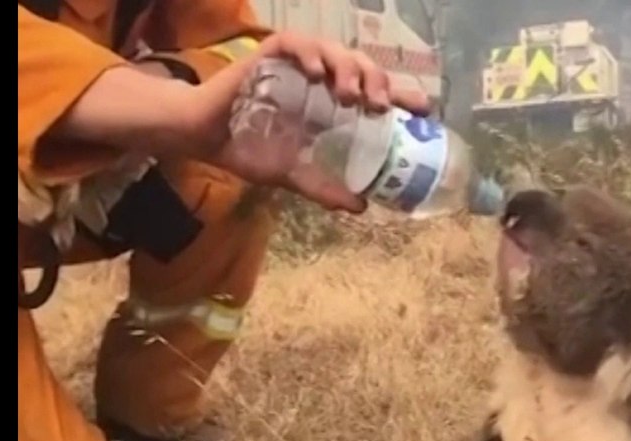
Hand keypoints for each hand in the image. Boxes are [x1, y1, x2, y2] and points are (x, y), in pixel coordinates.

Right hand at [176, 31, 432, 212]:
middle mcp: (319, 80)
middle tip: (380, 107)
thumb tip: (362, 208)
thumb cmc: (248, 150)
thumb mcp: (293, 174)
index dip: (401, 96)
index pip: (374, 92)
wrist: (206, 139)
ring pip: (334, 50)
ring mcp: (295, 65)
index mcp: (331, 104)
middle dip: (378, 82)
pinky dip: (310, 54)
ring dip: (348, 68)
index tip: (424, 110)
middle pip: (362, 66)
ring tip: (350, 96)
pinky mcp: (268, 55)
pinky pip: (295, 43)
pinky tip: (315, 74)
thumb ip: (324, 187)